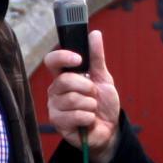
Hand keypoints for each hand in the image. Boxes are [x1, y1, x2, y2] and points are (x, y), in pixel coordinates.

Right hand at [44, 29, 120, 162]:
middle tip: (93, 94)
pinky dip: (89, 117)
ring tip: (92, 108)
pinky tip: (89, 120)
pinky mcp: (58, 123)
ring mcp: (55, 107)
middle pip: (65, 80)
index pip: (52, 61)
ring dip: (90, 104)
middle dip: (87, 87)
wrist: (109, 129)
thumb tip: (94, 34)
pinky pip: (76, 115)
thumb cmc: (103, 103)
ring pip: (72, 99)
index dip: (63, 57)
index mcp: (63, 76)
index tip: (79, 59)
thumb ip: (97, 57)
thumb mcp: (103, 78)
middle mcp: (55, 90)